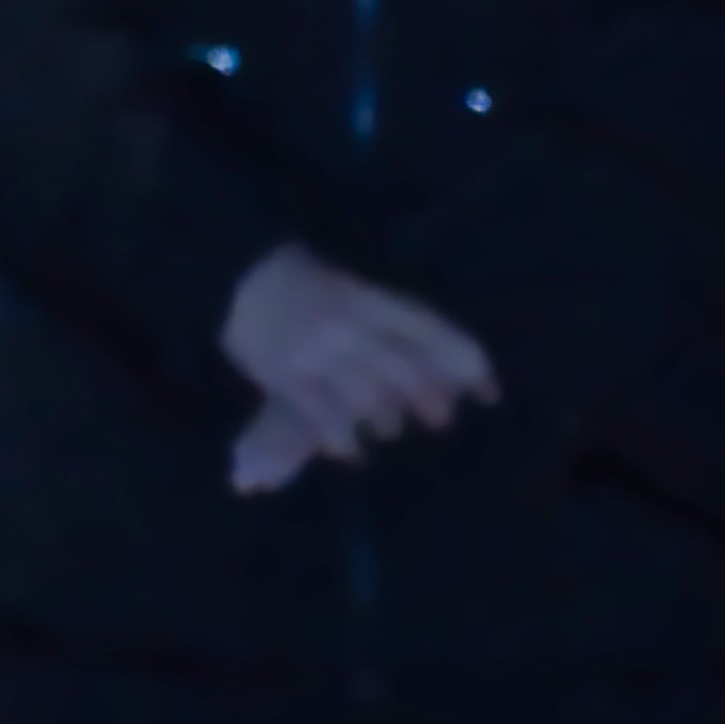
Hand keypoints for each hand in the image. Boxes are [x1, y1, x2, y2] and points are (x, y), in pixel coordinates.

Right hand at [218, 243, 498, 480]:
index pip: (430, 330)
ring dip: (386, 420)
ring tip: (390, 430)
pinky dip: (342, 438)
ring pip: (368, 399)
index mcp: (367, 295)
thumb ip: (389, 320)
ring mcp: (317, 353)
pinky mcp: (287, 376)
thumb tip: (444, 366)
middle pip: (406, 371)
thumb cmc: (299, 276)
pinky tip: (352, 451)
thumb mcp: (351, 284)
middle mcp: (349, 324)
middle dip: (430, 399)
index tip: (490, 390)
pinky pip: (323, 417)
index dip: (464, 361)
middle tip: (442, 418)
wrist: (234, 272)